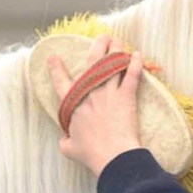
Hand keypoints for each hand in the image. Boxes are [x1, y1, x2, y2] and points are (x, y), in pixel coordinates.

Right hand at [46, 35, 145, 176]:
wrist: (112, 155)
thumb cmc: (91, 153)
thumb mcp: (69, 148)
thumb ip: (65, 140)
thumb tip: (65, 139)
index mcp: (73, 103)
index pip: (61, 81)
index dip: (56, 69)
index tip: (54, 58)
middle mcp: (90, 92)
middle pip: (92, 62)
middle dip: (97, 46)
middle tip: (102, 38)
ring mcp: (108, 92)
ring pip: (112, 64)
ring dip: (116, 50)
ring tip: (118, 41)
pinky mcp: (126, 96)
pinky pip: (132, 75)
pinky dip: (135, 64)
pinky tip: (138, 55)